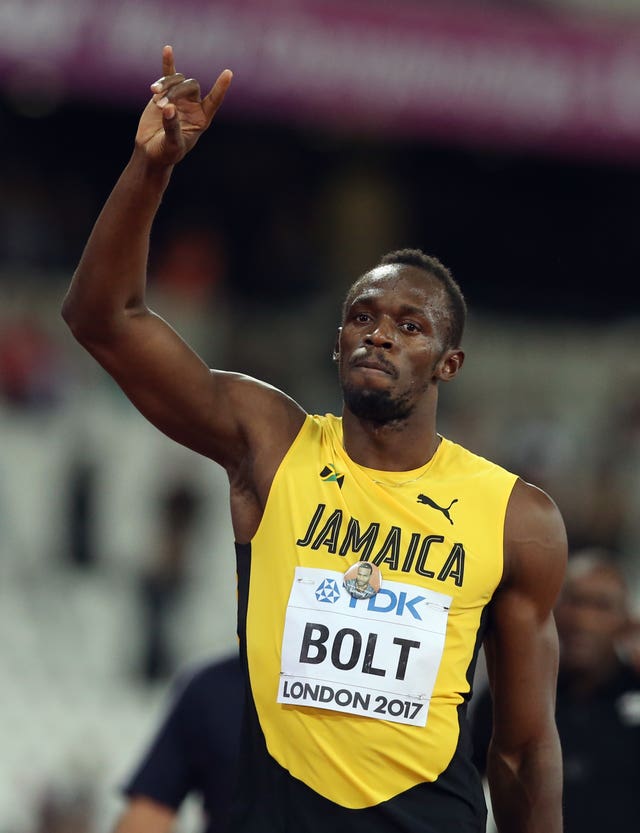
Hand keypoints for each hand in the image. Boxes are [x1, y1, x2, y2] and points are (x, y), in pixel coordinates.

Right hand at [135, 44, 231, 165]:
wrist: (150, 150)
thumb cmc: (166, 152)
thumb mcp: (172, 144)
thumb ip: (172, 127)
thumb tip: (168, 108)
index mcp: (201, 119)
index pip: (214, 101)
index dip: (220, 88)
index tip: (228, 73)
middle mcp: (193, 106)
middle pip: (190, 86)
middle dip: (175, 92)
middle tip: (162, 106)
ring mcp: (179, 98)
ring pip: (177, 80)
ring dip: (165, 85)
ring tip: (154, 95)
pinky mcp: (164, 93)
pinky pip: (168, 75)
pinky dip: (168, 63)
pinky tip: (168, 49)